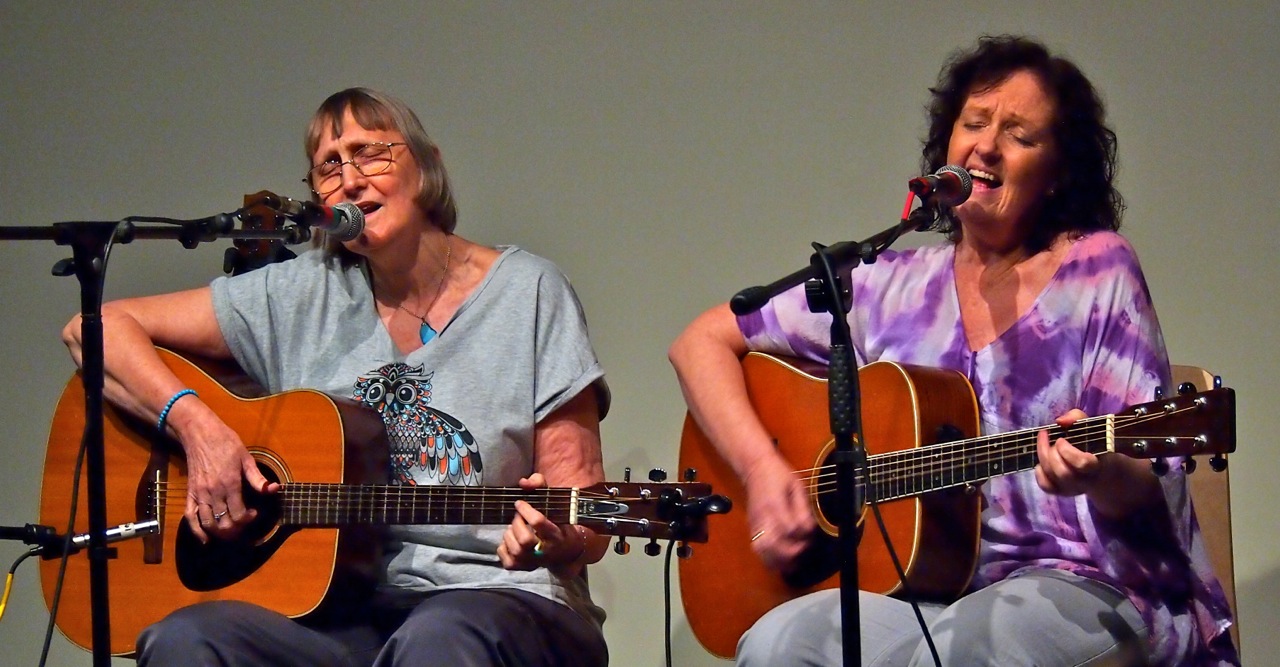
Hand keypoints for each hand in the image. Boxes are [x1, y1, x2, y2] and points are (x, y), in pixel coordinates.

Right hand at [177, 406, 276, 542]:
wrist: (200, 433)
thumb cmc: (226, 443)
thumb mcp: (246, 458)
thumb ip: (258, 478)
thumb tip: (274, 489)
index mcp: (230, 483)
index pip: (239, 514)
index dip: (248, 519)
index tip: (254, 513)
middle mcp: (214, 492)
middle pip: (224, 523)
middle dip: (237, 530)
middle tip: (244, 525)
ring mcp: (200, 494)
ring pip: (208, 523)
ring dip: (220, 533)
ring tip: (231, 531)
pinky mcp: (190, 493)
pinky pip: (190, 517)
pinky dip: (197, 531)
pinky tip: (206, 539)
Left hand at [497, 473, 587, 575]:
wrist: (566, 552)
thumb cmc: (558, 522)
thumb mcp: (555, 502)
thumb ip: (540, 486)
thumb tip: (523, 482)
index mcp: (557, 535)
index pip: (538, 522)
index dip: (525, 510)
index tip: (519, 503)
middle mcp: (546, 552)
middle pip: (524, 540)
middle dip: (517, 524)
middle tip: (518, 517)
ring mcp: (534, 562)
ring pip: (515, 550)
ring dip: (509, 534)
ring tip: (515, 528)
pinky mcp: (523, 568)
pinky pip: (507, 561)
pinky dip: (503, 548)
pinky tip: (510, 541)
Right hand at [742, 453, 814, 572]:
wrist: (755, 468)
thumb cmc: (778, 475)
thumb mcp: (796, 486)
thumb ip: (803, 508)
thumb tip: (808, 529)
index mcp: (775, 504)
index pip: (789, 528)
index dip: (803, 535)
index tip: (811, 535)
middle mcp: (762, 517)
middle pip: (772, 545)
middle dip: (790, 553)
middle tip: (803, 550)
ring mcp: (754, 524)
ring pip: (762, 551)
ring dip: (779, 560)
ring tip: (793, 561)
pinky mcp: (752, 528)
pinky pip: (758, 549)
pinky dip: (769, 560)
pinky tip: (781, 562)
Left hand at [1034, 408, 1105, 495]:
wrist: (1103, 468)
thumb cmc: (1094, 443)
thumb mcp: (1090, 425)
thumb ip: (1076, 418)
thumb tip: (1060, 421)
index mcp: (1097, 464)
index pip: (1083, 464)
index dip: (1067, 451)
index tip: (1061, 439)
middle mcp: (1086, 480)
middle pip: (1063, 473)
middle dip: (1051, 453)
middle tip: (1052, 441)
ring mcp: (1074, 489)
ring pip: (1053, 478)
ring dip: (1044, 458)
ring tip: (1045, 445)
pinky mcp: (1062, 492)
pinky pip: (1046, 486)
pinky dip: (1039, 473)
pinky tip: (1041, 461)